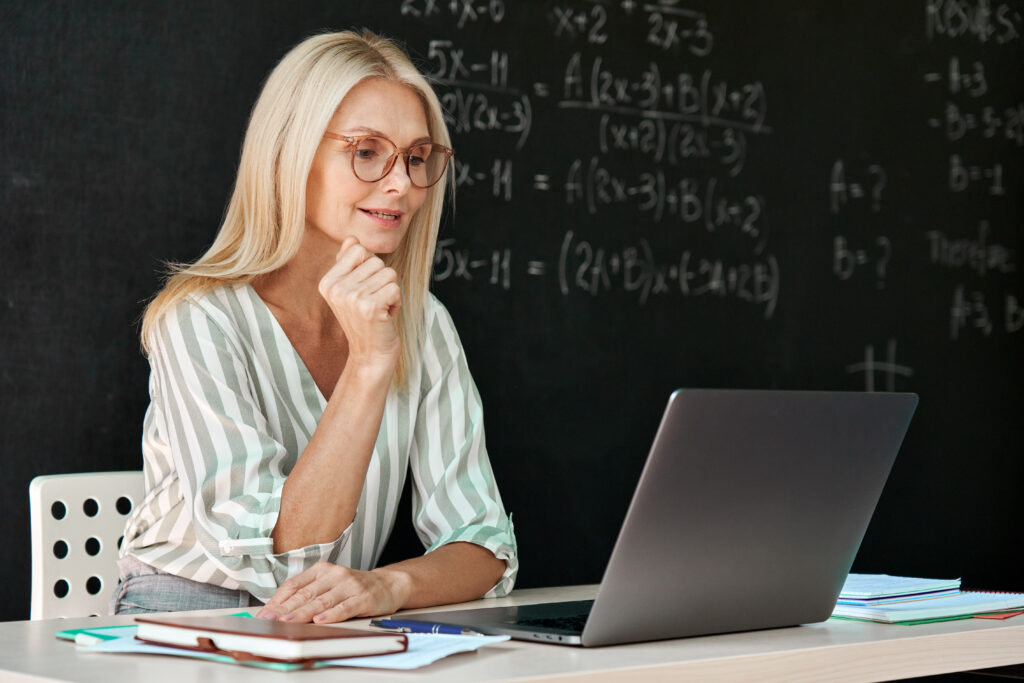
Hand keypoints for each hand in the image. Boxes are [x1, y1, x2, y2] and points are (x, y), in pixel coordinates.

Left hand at [256, 562, 410, 623]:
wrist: (387, 584)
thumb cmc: (353, 587)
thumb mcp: (328, 584)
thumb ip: (306, 594)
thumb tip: (278, 609)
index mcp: (322, 570)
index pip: (295, 584)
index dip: (278, 599)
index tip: (264, 612)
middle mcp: (335, 574)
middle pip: (306, 593)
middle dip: (285, 608)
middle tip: (269, 619)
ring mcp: (350, 585)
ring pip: (322, 601)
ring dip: (303, 612)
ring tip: (288, 620)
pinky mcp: (364, 597)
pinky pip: (345, 607)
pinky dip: (332, 614)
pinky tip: (321, 620)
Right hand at [318, 236, 401, 369]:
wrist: (370, 354)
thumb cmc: (365, 320)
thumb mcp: (351, 290)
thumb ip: (348, 263)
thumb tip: (351, 239)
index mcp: (327, 282)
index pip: (358, 249)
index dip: (369, 267)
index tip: (365, 288)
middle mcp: (336, 288)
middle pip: (376, 260)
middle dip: (382, 280)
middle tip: (374, 301)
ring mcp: (352, 298)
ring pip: (389, 273)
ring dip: (390, 291)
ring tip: (380, 308)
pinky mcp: (370, 307)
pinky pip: (395, 287)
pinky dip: (396, 301)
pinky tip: (386, 315)